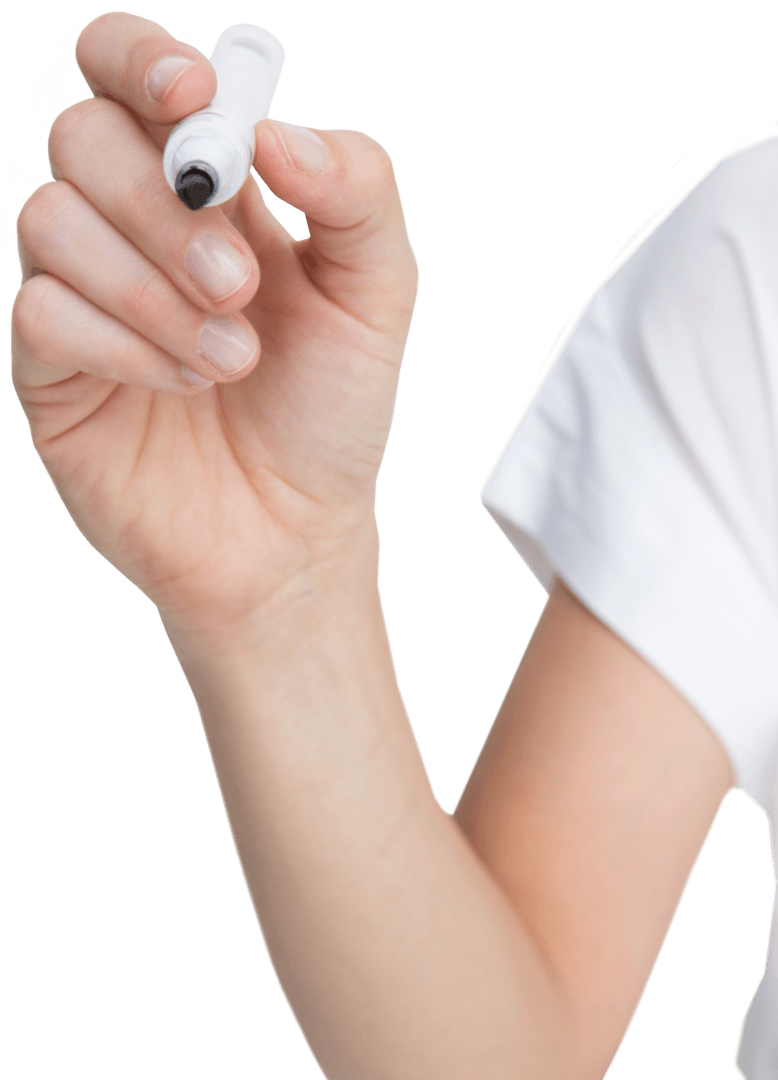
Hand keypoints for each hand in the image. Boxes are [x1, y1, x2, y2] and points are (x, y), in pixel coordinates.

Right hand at [11, 11, 418, 639]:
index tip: (193, 100)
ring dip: (153, 288)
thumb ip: (356, 191)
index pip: (135, 79)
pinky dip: (121, 345)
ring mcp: (86, 297)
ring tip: (231, 361)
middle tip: (239, 285)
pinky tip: (181, 386)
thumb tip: (274, 128)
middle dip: (166, 206)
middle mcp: (136, 231)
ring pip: (51, 218)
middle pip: (84, 136)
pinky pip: (42, 313)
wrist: (294, 533)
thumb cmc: (329, 416)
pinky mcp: (53, 369)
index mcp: (212, 194)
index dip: (144, 61)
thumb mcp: (376, 296)